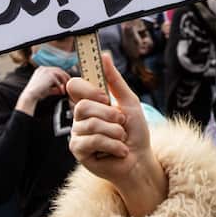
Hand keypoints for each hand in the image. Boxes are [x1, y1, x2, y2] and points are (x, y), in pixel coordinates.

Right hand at [17, 66, 70, 114]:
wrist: (30, 95)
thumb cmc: (37, 93)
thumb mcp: (47, 89)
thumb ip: (54, 88)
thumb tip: (62, 89)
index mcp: (41, 69)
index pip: (54, 70)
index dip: (61, 75)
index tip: (65, 81)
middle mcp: (44, 68)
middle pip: (59, 70)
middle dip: (65, 76)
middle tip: (69, 84)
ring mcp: (46, 71)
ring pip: (60, 74)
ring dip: (64, 81)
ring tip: (66, 89)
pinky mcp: (49, 75)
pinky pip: (58, 81)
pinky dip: (61, 87)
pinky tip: (61, 92)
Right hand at [67, 54, 166, 216]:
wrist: (140, 161)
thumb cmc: (135, 133)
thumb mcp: (130, 102)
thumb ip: (115, 80)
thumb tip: (104, 55)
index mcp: (90, 103)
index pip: (74, 86)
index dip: (88, 89)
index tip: (105, 97)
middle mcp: (80, 118)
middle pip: (82, 106)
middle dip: (109, 115)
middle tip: (121, 122)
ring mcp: (78, 135)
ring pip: (90, 125)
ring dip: (115, 132)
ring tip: (122, 140)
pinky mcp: (79, 152)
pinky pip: (91, 141)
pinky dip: (112, 145)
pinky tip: (119, 151)